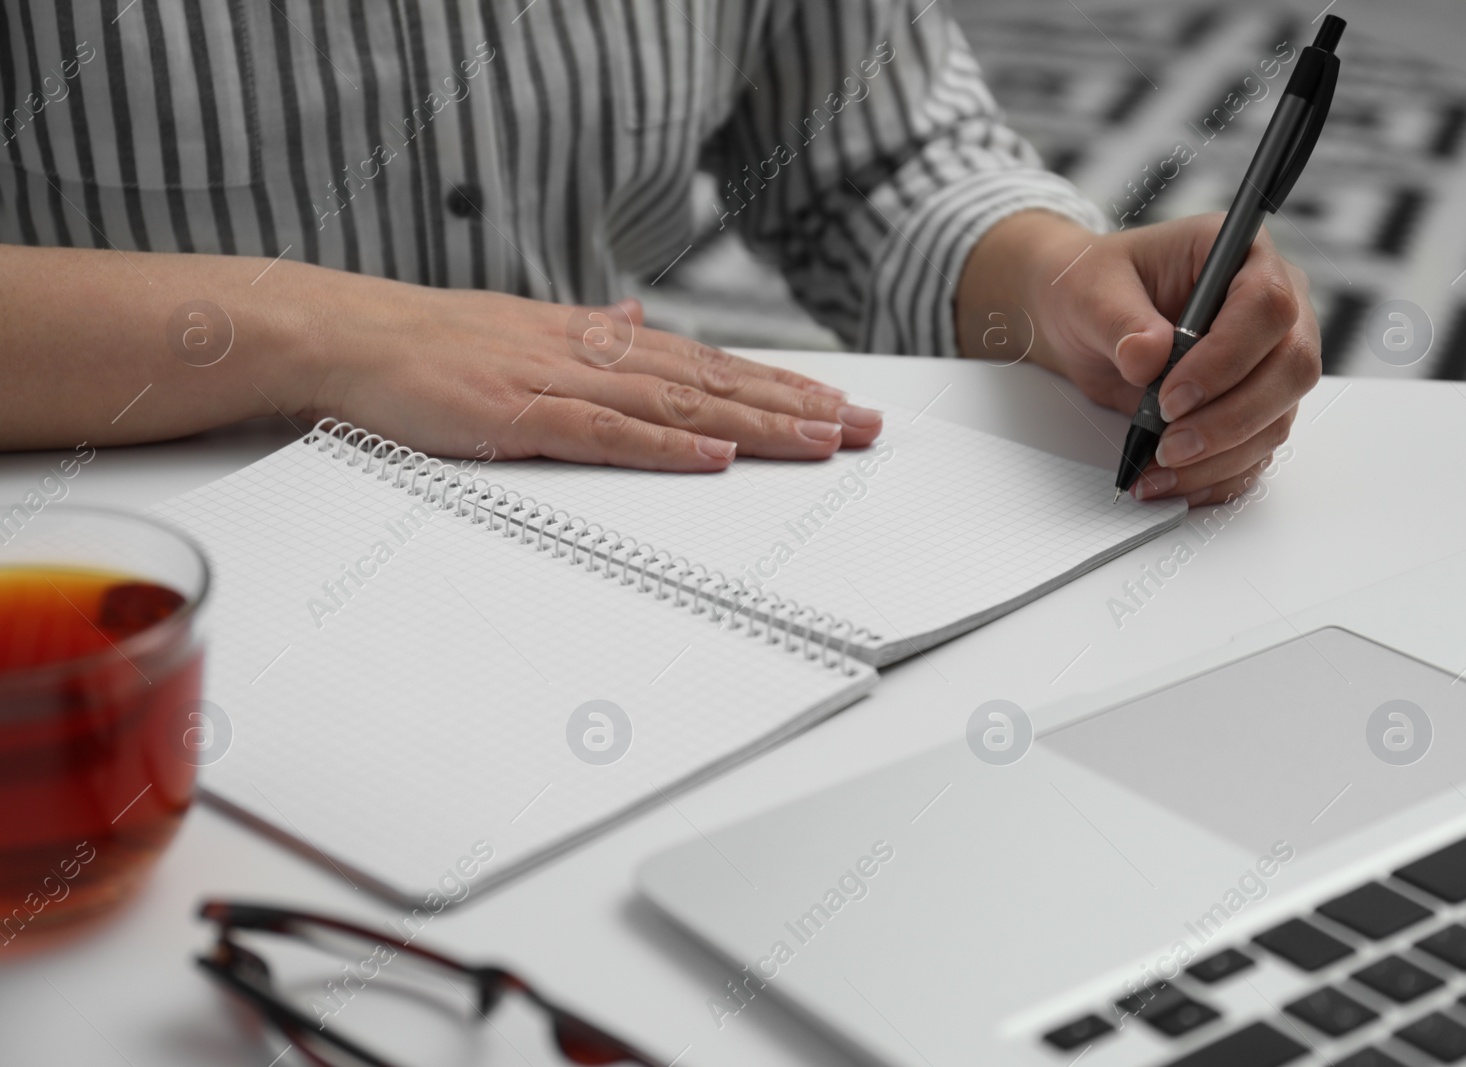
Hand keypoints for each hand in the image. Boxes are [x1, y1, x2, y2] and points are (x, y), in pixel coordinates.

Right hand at [301, 277, 882, 470]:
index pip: (708, 365)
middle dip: (795, 406)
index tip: (836, 404)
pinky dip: (665, 447)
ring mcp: (559, 382)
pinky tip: (716, 457)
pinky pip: (606, 433)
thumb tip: (639, 317)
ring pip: (678, 405)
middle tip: (865, 428)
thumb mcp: (526, 328)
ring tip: (821, 440)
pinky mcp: (520, 416)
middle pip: (714, 383)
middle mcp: (593, 353)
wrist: (348, 335)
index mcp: (598, 340)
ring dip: (755, 424)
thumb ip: (590, 330)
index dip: (777, 385)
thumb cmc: (432, 343)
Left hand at [958, 211, 1319, 504]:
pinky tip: (1171, 482)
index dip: (1226, 358)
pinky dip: (1215, 475)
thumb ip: (1118, 319)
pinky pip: (1255, 450)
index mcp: (1244, 255)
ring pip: (1277, 418)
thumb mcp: (1090, 290)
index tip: (1172, 396)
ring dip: (1221, 456)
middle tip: (1170, 446)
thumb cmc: (1094, 287)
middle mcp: (1273, 308)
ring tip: (1159, 469)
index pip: (1267, 306)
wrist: (1085, 318)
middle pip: (1291, 368)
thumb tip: (1147, 357)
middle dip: (1230, 418)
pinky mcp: (1256, 406)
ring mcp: (1270, 360)